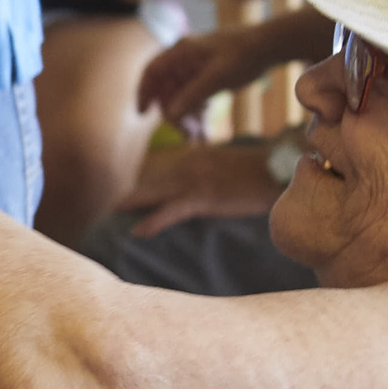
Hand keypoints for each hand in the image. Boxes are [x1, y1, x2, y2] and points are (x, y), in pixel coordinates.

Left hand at [114, 135, 290, 236]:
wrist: (279, 171)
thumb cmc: (262, 173)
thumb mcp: (230, 169)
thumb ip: (210, 174)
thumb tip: (201, 190)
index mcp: (195, 157)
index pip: (161, 174)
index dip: (143, 189)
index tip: (125, 200)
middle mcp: (188, 164)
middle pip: (151, 183)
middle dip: (130, 197)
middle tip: (108, 209)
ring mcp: (193, 180)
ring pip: (153, 194)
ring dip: (131, 206)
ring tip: (110, 217)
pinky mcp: (202, 197)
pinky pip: (170, 212)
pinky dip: (152, 221)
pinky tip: (137, 231)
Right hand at [133, 18, 281, 122]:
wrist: (269, 47)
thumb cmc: (242, 55)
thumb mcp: (217, 76)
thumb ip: (193, 94)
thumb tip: (169, 115)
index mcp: (181, 52)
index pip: (152, 71)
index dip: (144, 92)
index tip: (143, 114)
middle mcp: (184, 60)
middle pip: (168, 90)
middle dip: (174, 114)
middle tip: (185, 134)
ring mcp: (195, 69)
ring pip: (181, 97)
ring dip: (187, 117)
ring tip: (198, 137)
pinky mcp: (207, 77)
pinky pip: (194, 98)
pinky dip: (197, 113)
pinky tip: (204, 128)